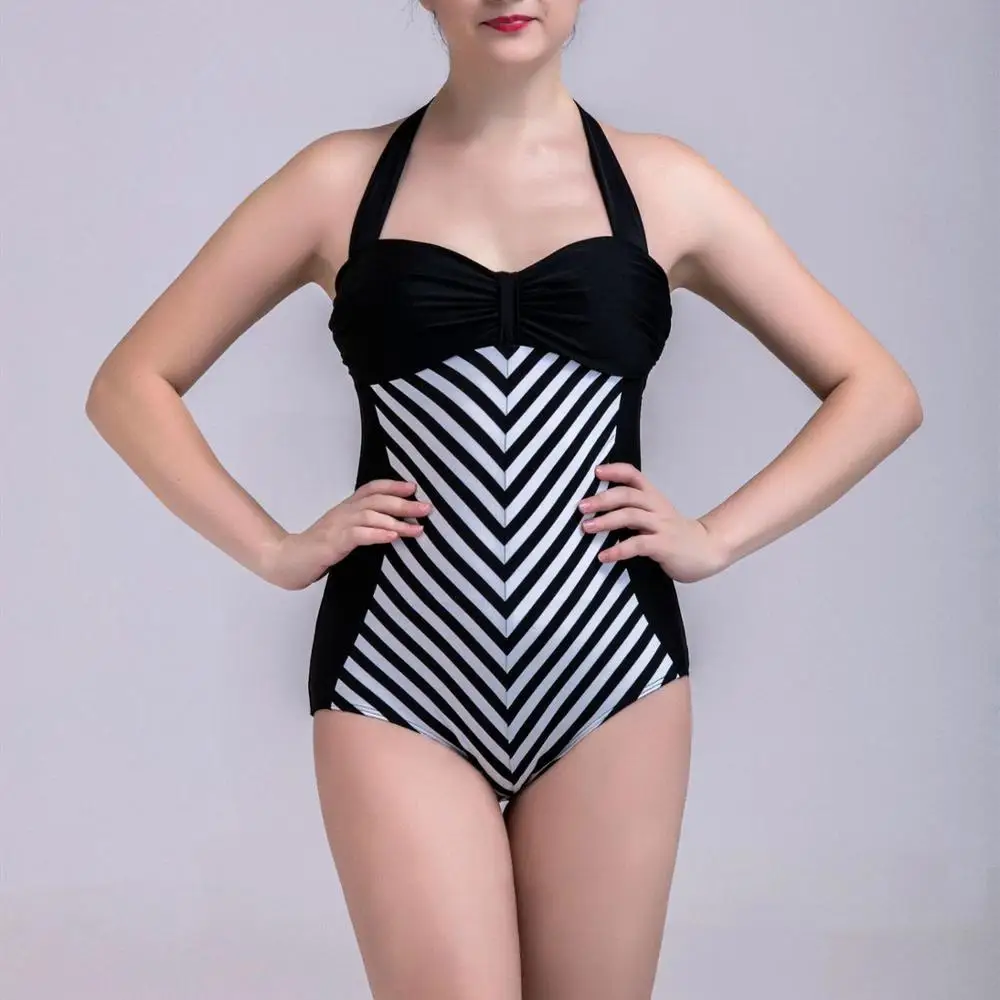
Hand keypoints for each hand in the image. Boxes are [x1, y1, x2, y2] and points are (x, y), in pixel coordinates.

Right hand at [259, 479, 431, 590]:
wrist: (290, 559)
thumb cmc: (320, 548)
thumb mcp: (345, 532)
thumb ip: (364, 526)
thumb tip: (393, 527)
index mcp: (347, 507)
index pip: (372, 488)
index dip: (393, 485)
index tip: (414, 487)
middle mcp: (344, 511)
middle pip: (377, 500)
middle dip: (404, 503)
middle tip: (427, 508)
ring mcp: (339, 525)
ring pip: (372, 515)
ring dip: (397, 521)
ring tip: (417, 528)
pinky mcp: (334, 542)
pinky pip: (360, 534)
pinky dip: (378, 533)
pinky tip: (393, 537)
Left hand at [578, 463, 729, 583]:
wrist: (708, 549)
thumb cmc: (676, 535)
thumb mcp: (656, 516)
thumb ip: (634, 510)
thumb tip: (598, 511)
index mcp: (654, 498)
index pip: (634, 475)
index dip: (615, 470)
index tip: (596, 471)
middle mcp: (657, 508)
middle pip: (627, 495)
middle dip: (602, 499)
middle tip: (582, 506)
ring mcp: (661, 526)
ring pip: (630, 516)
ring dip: (605, 521)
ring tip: (586, 528)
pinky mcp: (664, 545)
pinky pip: (637, 544)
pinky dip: (618, 550)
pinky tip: (603, 556)